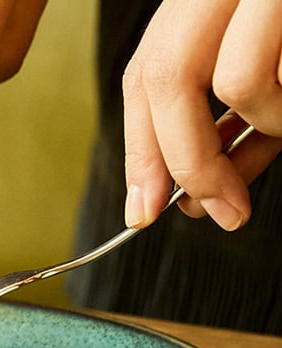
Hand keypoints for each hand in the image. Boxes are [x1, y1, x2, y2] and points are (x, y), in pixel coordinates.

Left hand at [123, 0, 281, 230]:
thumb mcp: (268, 77)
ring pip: (238, 79)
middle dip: (188, 159)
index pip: (144, 75)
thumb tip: (199, 199)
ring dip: (272, 124)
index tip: (145, 208)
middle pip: (167, 76)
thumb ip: (232, 129)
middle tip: (220, 210)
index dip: (141, 147)